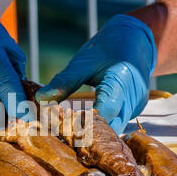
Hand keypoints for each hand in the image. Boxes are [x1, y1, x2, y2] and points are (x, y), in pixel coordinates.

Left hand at [35, 14, 156, 133]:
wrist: (136, 41)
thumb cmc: (107, 47)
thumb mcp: (83, 62)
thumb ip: (64, 82)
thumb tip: (40, 98)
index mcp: (121, 81)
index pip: (103, 113)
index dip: (82, 123)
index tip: (59, 124)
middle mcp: (133, 99)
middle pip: (108, 129)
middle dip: (84, 134)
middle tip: (59, 131)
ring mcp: (136, 108)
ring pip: (112, 130)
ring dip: (91, 132)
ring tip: (67, 128)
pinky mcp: (134, 112)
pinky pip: (115, 124)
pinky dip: (98, 127)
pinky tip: (81, 125)